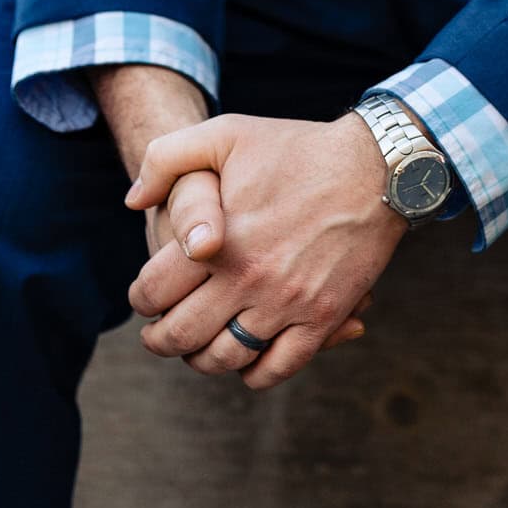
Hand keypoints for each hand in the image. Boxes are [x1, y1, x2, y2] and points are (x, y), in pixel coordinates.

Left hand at [125, 111, 407, 390]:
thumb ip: (166, 158)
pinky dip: (254, 373)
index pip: (153, 292)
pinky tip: (247, 359)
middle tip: (159, 334)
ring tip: (198, 347)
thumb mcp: (225, 134)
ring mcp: (287, 303)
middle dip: (160, 340)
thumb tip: (133, 201)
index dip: (140, 299)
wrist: (374, 167)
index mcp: (217, 240)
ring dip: (202, 359)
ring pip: (225, 359)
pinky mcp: (323, 318)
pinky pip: (277, 368)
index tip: (144, 298)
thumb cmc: (296, 148)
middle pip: (181, 336)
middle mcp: (248, 279)